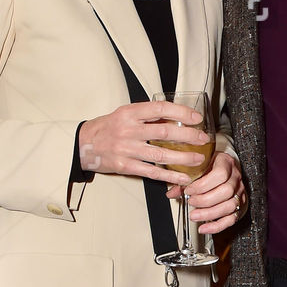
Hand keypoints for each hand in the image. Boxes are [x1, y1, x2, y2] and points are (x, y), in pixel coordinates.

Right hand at [77, 100, 208, 183]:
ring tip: (198, 158)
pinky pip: (151, 171)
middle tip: (203, 139)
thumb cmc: (107, 128)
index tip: (197, 118)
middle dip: (188, 136)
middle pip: (164, 132)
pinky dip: (169, 175)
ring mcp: (126, 149)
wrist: (83, 144)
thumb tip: (175, 118)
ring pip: (160, 154)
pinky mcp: (124, 165)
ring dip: (183, 157)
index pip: (160, 109)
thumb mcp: (125, 114)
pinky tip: (182, 177)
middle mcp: (128, 129)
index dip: (181, 113)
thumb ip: (147, 116)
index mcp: (130, 112)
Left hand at [177, 152, 245, 234]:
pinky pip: (231, 219)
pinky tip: (204, 228)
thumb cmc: (212, 166)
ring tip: (194, 216)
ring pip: (229, 206)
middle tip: (191, 202)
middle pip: (226, 191)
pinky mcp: (239, 206)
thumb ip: (185, 180)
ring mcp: (239, 192)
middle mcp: (235, 178)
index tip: (189, 190)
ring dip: (209, 213)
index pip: (220, 174)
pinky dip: (217, 226)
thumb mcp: (199, 167)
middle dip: (205, 200)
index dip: (203, 185)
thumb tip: (172, 193)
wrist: (225, 168)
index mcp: (226, 163)